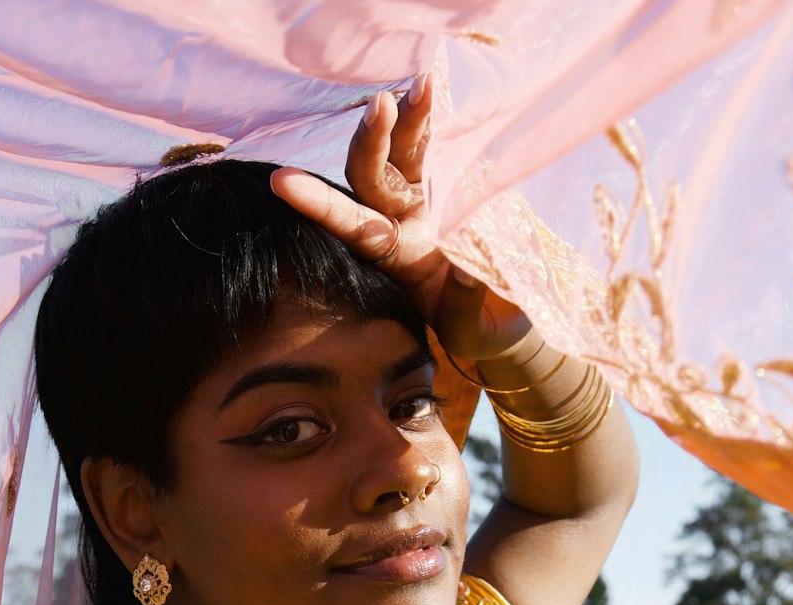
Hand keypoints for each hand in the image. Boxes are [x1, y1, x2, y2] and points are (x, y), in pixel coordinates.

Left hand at [270, 76, 532, 367]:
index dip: (318, 203)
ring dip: (407, 117)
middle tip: (383, 105)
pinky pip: (438, 143)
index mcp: (396, 258)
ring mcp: (426, 196)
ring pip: (404, 150)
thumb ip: (464, 304)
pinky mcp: (456, 180)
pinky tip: (433, 90)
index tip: (281, 182)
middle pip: (373, 175)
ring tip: (421, 84)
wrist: (511, 315)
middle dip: (372, 139)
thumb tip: (464, 273)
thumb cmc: (482, 331)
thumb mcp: (471, 332)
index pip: (352, 227)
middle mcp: (401, 221)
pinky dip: (434, 118)